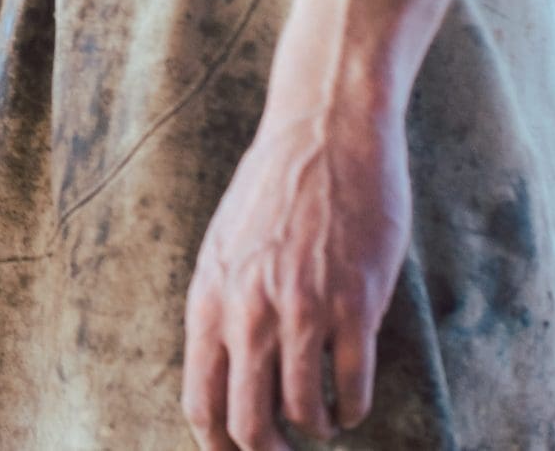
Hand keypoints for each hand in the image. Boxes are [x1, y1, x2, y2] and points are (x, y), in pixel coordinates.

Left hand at [183, 102, 408, 449]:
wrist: (324, 134)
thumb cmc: (275, 189)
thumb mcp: (225, 248)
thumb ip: (223, 306)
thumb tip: (227, 369)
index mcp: (209, 299)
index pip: (200, 401)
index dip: (220, 445)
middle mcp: (248, 312)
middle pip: (248, 423)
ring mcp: (302, 310)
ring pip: (304, 411)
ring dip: (318, 427)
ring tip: (326, 421)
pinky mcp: (354, 303)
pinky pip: (352, 385)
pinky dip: (354, 407)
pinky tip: (353, 402)